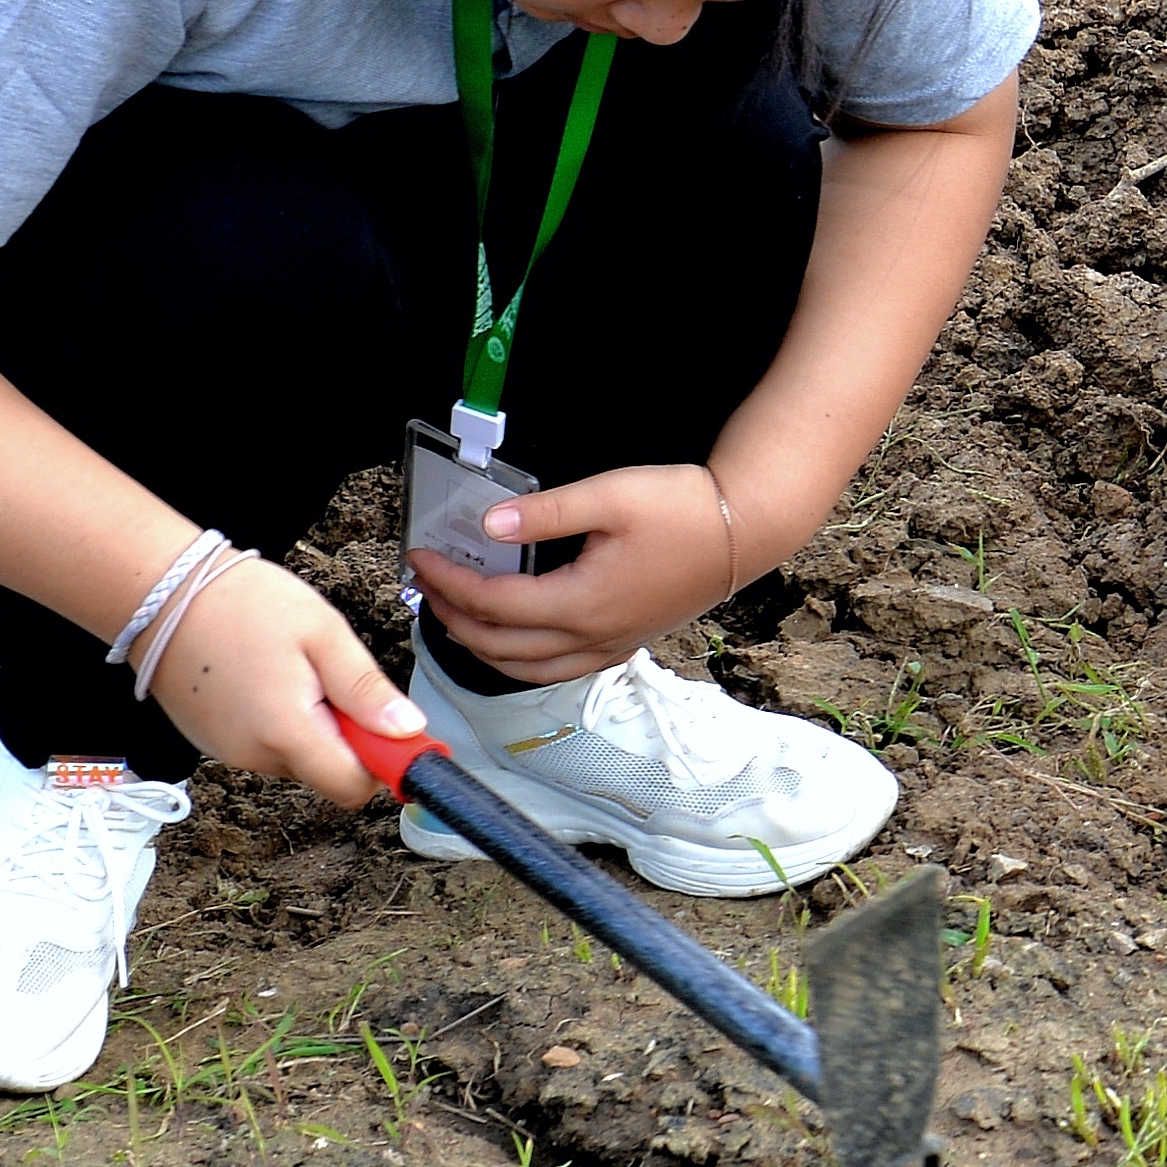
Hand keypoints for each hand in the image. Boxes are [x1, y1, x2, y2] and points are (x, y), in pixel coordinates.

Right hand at [152, 561, 426, 800]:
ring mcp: (227, 752)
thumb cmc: (241, 602)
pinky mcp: (211, 741)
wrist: (160, 592)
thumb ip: (366, 689)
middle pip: (326, 772)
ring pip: (297, 757)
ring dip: (310, 725)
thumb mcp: (322, 633)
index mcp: (286, 732)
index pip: (352, 787)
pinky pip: (265, 745)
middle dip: (345, 736)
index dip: (381, 763)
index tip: (390, 730)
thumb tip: (407, 731)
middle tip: (330, 679)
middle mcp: (253, 755)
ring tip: (290, 670)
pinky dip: (278, 721)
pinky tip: (264, 676)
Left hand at [412, 460, 744, 687]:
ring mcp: (609, 646)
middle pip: (499, 646)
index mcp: (581, 603)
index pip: (493, 604)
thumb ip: (545, 512)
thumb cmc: (684, 509)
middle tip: (425, 585)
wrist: (746, 529)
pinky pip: (556, 670)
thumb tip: (490, 524)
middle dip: (451, 618)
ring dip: (480, 649)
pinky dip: (519, 661)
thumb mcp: (610, 496)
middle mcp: (591, 636)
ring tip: (454, 618)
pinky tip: (512, 640)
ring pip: (525, 670)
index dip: (448, 582)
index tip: (420, 556)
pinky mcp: (624, 642)